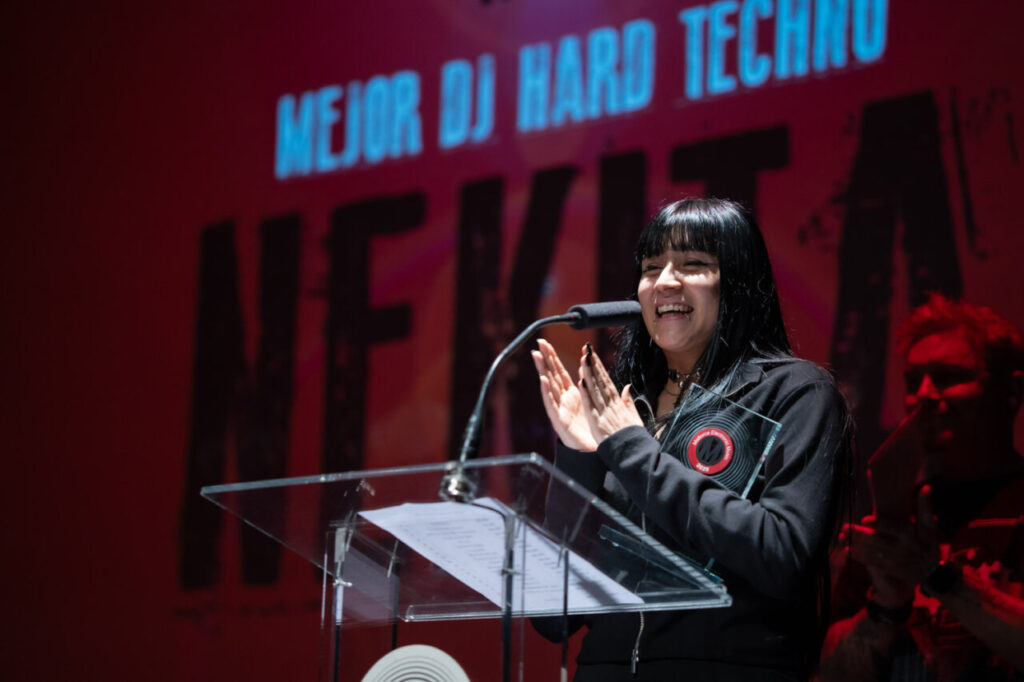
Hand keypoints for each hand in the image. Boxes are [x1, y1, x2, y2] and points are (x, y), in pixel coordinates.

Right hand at [532, 338, 597, 450]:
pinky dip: (547, 392)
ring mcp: (560, 409)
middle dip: (545, 358)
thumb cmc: (590, 427)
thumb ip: (586, 382)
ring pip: (549, 386)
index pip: (559, 371)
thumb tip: (585, 364)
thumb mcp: (590, 400)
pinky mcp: (560, 421)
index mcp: (571, 393)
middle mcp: (563, 399)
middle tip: (538, 343)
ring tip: (536, 356)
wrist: (592, 449)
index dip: (552, 356)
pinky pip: (552, 405)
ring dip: (542, 370)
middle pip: (552, 374)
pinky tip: (543, 381)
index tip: (545, 343)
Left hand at [577, 343, 643, 443]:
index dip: (599, 366)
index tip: (593, 354)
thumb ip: (628, 400)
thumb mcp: (632, 415)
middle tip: (587, 349)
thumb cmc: (632, 436)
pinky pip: (591, 405)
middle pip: (600, 380)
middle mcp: (610, 404)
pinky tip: (581, 382)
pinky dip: (586, 394)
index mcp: (617, 402)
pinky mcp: (598, 422)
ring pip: (595, 389)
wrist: (633, 452)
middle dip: (593, 364)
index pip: (606, 380)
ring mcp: (604, 412)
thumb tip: (627, 387)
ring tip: (584, 359)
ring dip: (589, 373)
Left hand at [841, 486, 940, 606]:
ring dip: (855, 544)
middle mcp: (901, 548)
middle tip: (844, 527)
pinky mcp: (889, 569)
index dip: (879, 524)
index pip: (893, 528)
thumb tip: (925, 487)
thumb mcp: (930, 527)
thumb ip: (925, 508)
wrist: (934, 574)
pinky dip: (858, 556)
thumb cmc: (930, 545)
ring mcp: (894, 560)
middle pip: (877, 540)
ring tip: (841, 536)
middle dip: (859, 534)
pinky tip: (847, 550)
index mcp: (910, 535)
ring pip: (871, 551)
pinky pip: (871, 563)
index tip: (865, 519)